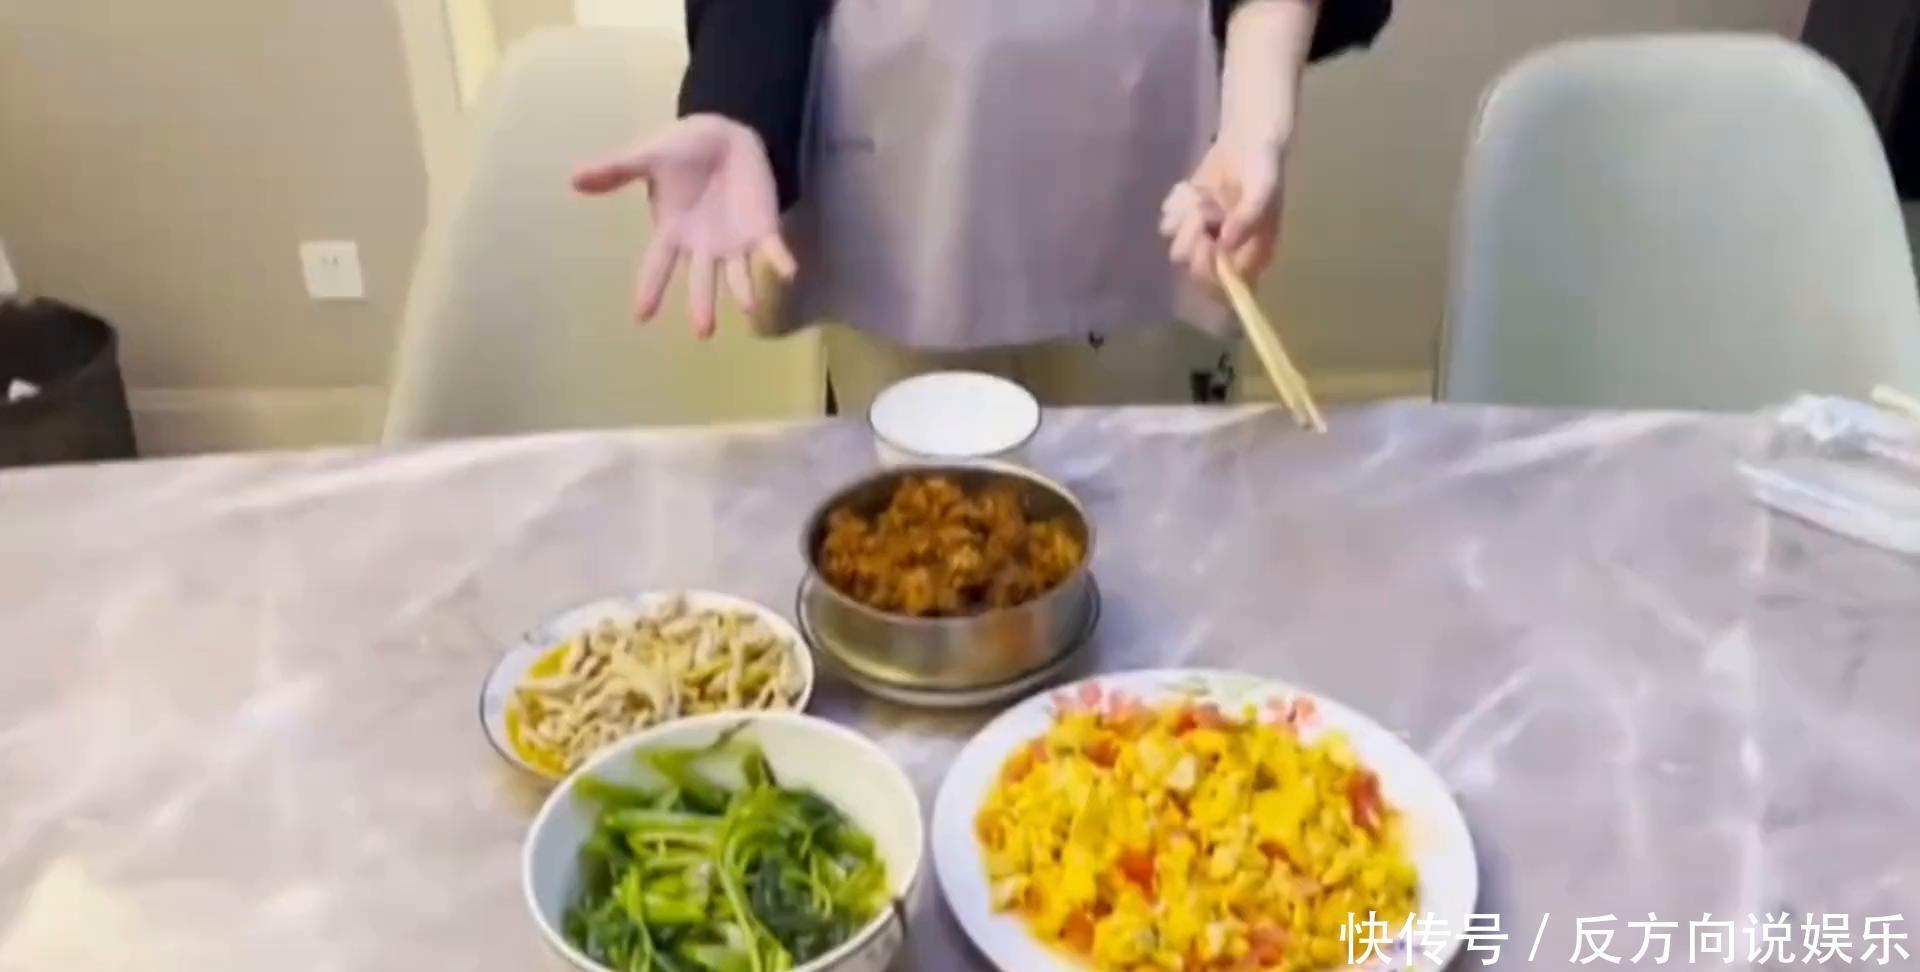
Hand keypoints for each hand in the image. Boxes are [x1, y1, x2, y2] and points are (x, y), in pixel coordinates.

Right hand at [573, 114, 796, 336]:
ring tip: (751, 309)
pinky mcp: (762, 228)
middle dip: (702, 304)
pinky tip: (789, 273)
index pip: (658, 265)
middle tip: (703, 332)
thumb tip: (574, 179)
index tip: (641, 316)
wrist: (723, 134)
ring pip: (738, 273)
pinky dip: (781, 260)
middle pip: (701, 280)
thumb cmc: (681, 150)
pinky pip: (773, 249)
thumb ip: (616, 171)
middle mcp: (703, 245)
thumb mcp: (646, 157)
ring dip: (745, 290)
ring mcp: (734, 241)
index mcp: (673, 232)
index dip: (651, 289)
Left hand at [1160, 136, 1285, 291]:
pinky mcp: (1184, 221)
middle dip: (1194, 235)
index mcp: (1250, 258)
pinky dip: (1177, 203)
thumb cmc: (1264, 168)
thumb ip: (1249, 216)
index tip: (1207, 238)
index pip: (1221, 286)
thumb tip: (1225, 243)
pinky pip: (1166, 222)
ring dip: (1186, 216)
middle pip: (1191, 267)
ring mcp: (1202, 239)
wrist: (1247, 140)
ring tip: (1204, 195)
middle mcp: (1225, 255)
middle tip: (1207, 207)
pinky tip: (1193, 188)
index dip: (1208, 266)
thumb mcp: (1264, 189)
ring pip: (1176, 244)